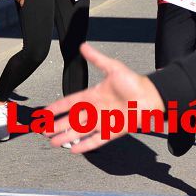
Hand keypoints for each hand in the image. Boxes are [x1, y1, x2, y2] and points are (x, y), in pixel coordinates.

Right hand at [45, 44, 163, 152]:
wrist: (152, 96)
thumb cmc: (134, 82)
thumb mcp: (113, 68)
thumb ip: (96, 58)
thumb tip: (83, 46)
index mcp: (93, 95)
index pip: (70, 102)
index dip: (57, 107)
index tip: (45, 113)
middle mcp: (95, 110)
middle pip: (71, 120)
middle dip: (57, 125)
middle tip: (44, 131)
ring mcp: (103, 121)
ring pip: (80, 131)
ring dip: (67, 137)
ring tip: (54, 142)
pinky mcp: (112, 131)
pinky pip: (96, 140)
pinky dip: (86, 145)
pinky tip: (75, 150)